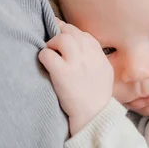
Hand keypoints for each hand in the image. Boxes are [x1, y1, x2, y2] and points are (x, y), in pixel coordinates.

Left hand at [38, 19, 113, 134]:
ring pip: (61, 38)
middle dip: (59, 33)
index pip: (83, 34)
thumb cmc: (98, 96)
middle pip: (71, 32)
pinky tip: (45, 63)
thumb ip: (95, 56)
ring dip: (52, 43)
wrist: (94, 115)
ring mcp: (75, 62)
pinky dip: (44, 55)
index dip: (71, 33)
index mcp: (98, 54)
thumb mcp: (105, 71)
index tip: (63, 36)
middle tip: (52, 41)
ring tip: (49, 52)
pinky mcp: (62, 72)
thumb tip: (82, 46)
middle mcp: (88, 55)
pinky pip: (47, 54)